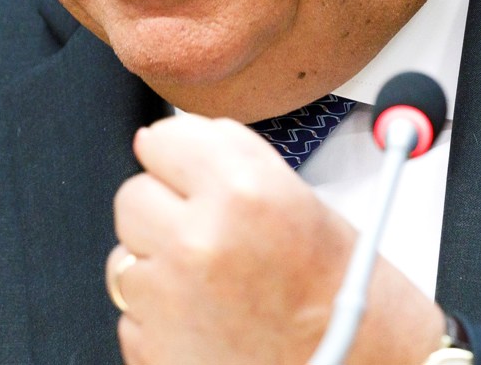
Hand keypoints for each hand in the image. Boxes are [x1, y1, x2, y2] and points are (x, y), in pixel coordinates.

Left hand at [108, 113, 444, 364]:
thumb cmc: (355, 306)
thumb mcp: (309, 208)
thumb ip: (239, 169)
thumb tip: (181, 147)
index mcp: (247, 192)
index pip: (167, 137)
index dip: (181, 154)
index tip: (187, 164)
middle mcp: (200, 239)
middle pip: (134, 193)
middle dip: (164, 208)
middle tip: (204, 227)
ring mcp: (169, 298)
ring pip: (125, 254)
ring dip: (158, 262)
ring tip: (215, 283)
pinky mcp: (152, 348)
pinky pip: (132, 311)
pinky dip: (160, 313)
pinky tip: (208, 319)